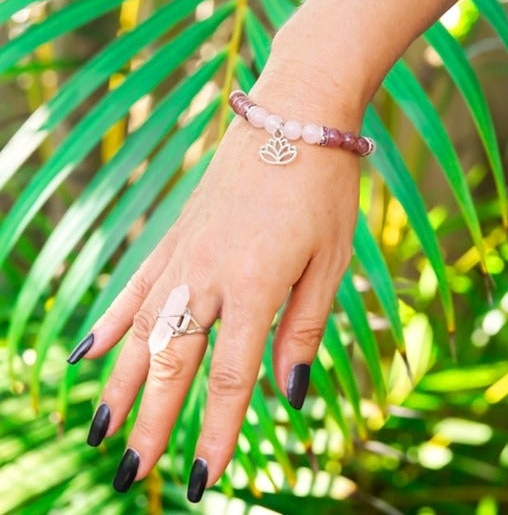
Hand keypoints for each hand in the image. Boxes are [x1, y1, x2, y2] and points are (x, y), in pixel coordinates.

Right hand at [69, 63, 361, 501]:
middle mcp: (209, 275)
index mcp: (256, 286)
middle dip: (151, 424)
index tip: (203, 481)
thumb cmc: (323, 189)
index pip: (230, 378)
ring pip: (140, 332)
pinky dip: (110, 322)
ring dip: (118, 385)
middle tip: (131, 476)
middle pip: (172, 364)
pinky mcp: (175, 236)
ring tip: (99, 431)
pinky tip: (85, 353)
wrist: (294, 119)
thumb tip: (289, 395)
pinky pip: (135, 287)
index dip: (216, 433)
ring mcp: (184, 254)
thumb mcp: (331, 263)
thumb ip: (304, 330)